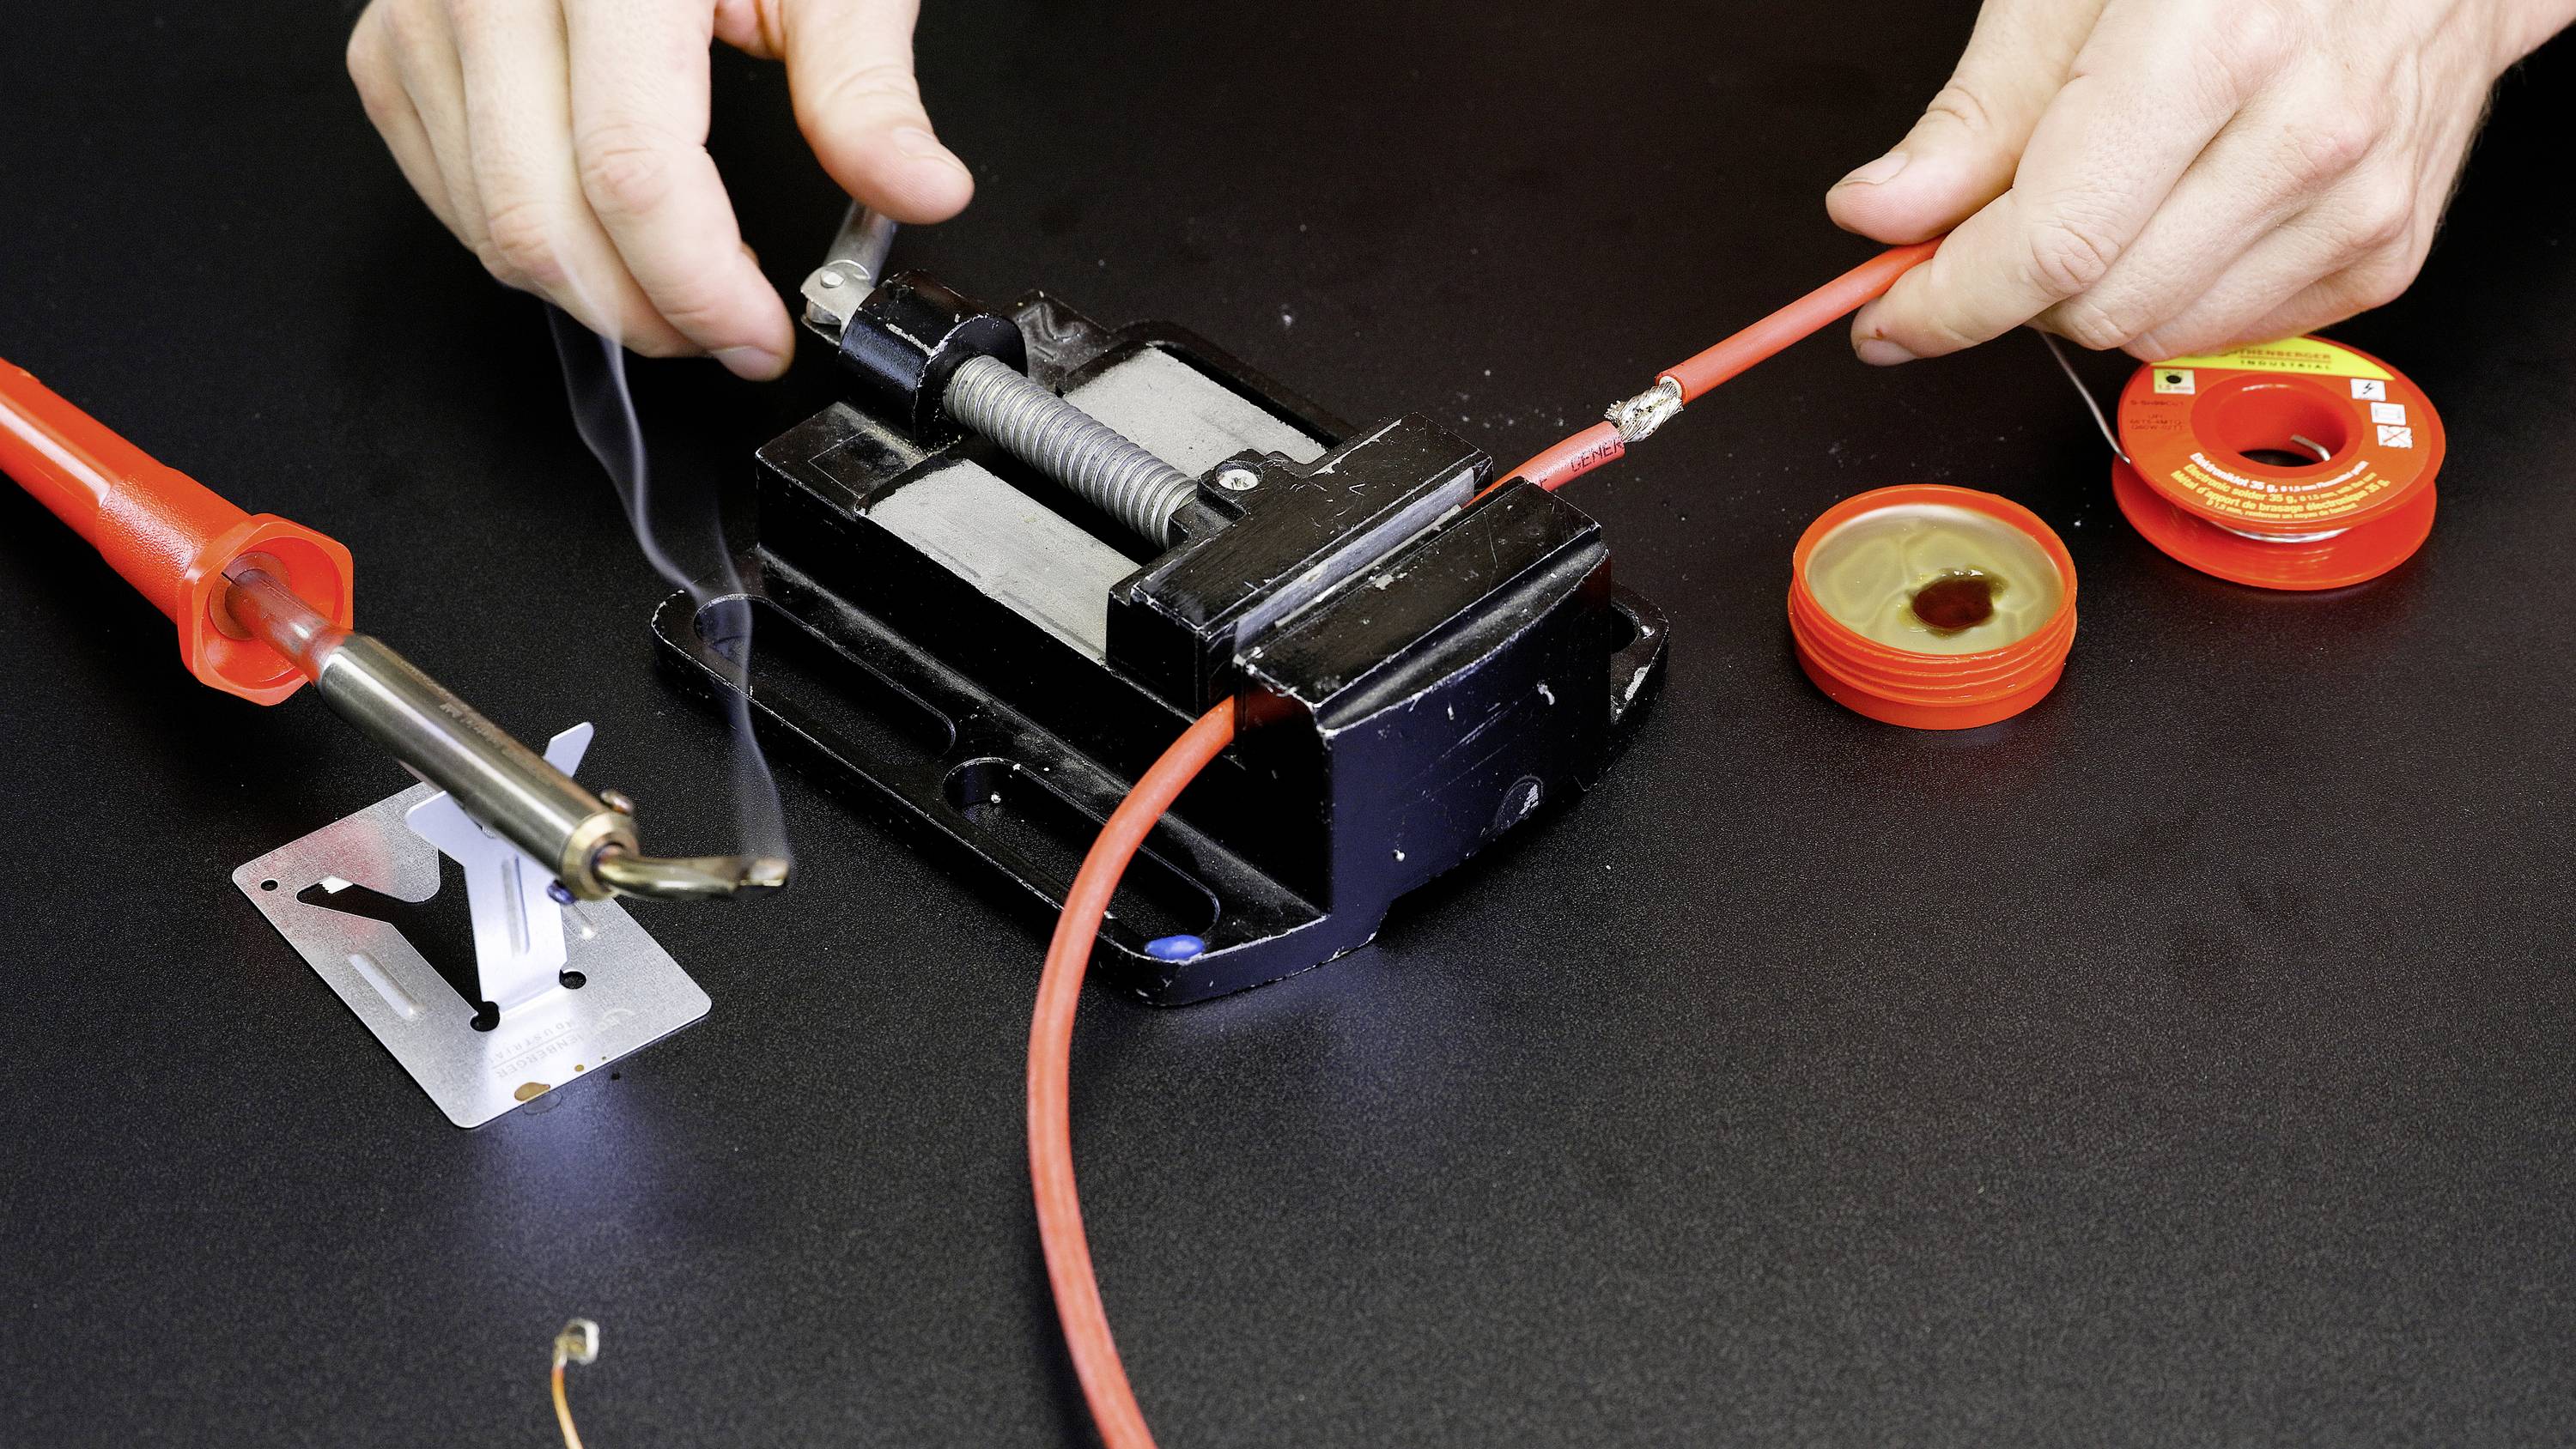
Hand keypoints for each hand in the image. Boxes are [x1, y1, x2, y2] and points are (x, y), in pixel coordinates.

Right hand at [346, 0, 973, 379]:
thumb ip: (864, 86)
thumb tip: (918, 188)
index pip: (633, 176)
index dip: (701, 289)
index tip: (761, 336)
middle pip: (543, 223)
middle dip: (649, 316)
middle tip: (729, 330)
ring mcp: (427, 16)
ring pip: (489, 227)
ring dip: (594, 295)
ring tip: (680, 281)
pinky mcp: (391, 45)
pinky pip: (446, 193)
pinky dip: (532, 242)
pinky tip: (607, 231)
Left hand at [1825, 0, 2575, 362]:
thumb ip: (1979, 112)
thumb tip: (1883, 212)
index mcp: (2218, 47)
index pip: (2049, 244)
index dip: (1944, 300)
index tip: (1886, 314)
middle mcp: (2306, 132)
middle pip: (2096, 304)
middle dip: (2015, 287)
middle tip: (1996, 224)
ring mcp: (2357, 199)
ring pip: (2159, 333)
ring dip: (2095, 295)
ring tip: (2100, 199)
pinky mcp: (2384, 247)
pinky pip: (2233, 329)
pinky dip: (2176, 295)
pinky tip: (2176, 216)